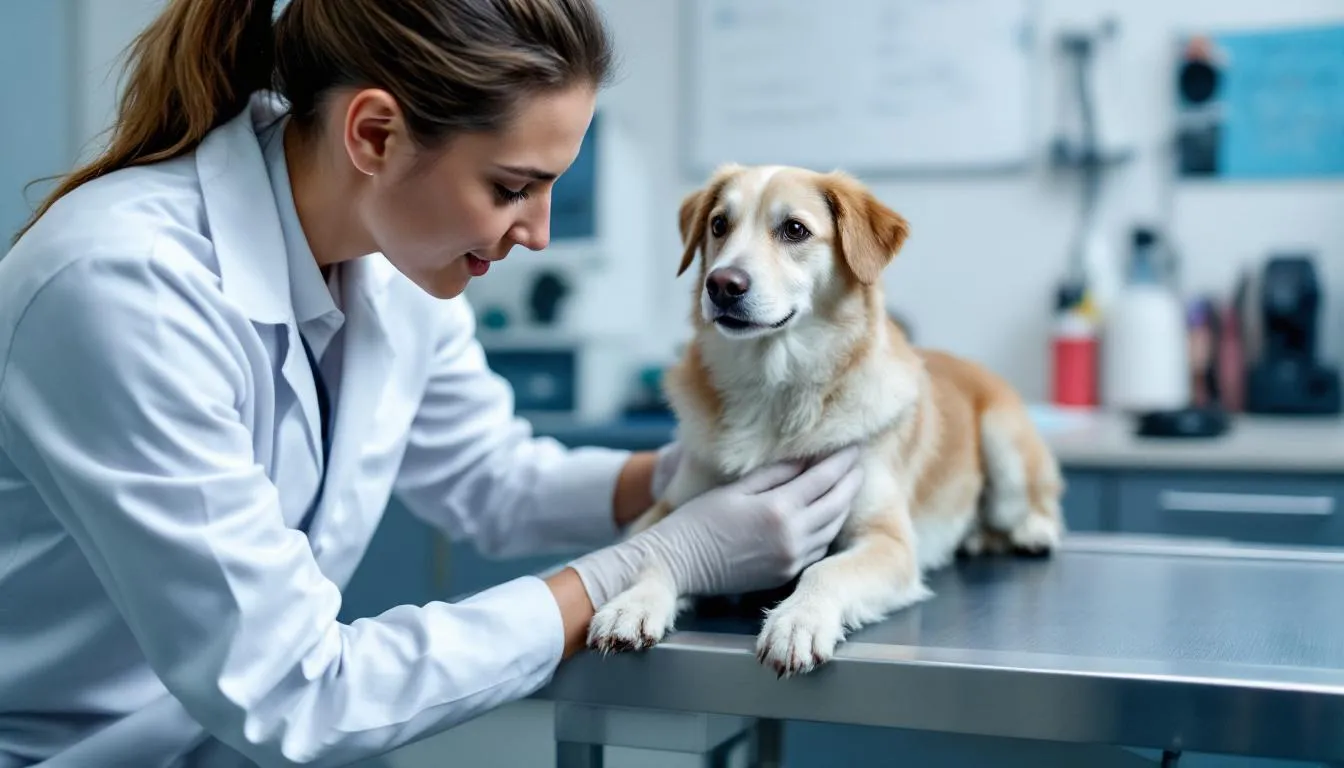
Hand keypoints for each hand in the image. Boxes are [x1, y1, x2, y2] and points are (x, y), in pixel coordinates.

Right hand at [570, 446, 864, 607]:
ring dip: (843, 505)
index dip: (842, 460)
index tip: (854, 445)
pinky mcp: (785, 574)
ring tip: (846, 485)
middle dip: (850, 481)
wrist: (679, 564)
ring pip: (832, 528)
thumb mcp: (736, 489)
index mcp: (778, 509)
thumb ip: (776, 474)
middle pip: (837, 504)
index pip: (824, 479)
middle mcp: (792, 536)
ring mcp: (790, 558)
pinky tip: (826, 515)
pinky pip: (817, 548)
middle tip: (857, 463)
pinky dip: (827, 528)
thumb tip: (807, 458)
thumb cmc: (699, 520)